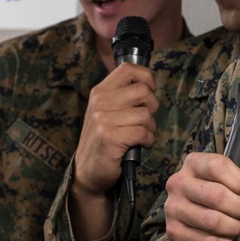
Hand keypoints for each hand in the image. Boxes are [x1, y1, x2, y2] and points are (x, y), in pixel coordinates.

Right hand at [73, 62, 157, 196]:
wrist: (87, 171)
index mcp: (100, 92)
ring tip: (141, 135)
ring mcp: (103, 120)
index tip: (150, 90)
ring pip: (145, 114)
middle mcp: (100, 102)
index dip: (146, 77)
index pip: (128, 69)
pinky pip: (144, 133)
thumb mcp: (106, 111)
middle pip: (143, 91)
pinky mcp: (110, 138)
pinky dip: (148, 141)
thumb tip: (148, 83)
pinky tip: (140, 145)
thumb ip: (122, 95)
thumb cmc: (104, 140)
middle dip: (152, 106)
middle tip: (145, 120)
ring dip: (150, 128)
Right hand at [163, 152, 239, 240]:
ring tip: (238, 226)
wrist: (202, 234)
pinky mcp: (173, 232)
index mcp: (194, 163)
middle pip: (216, 195)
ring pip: (212, 220)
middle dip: (239, 208)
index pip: (217, 165)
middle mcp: (178, 182)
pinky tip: (226, 239)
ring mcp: (172, 208)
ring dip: (233, 227)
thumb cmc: (225, 204)